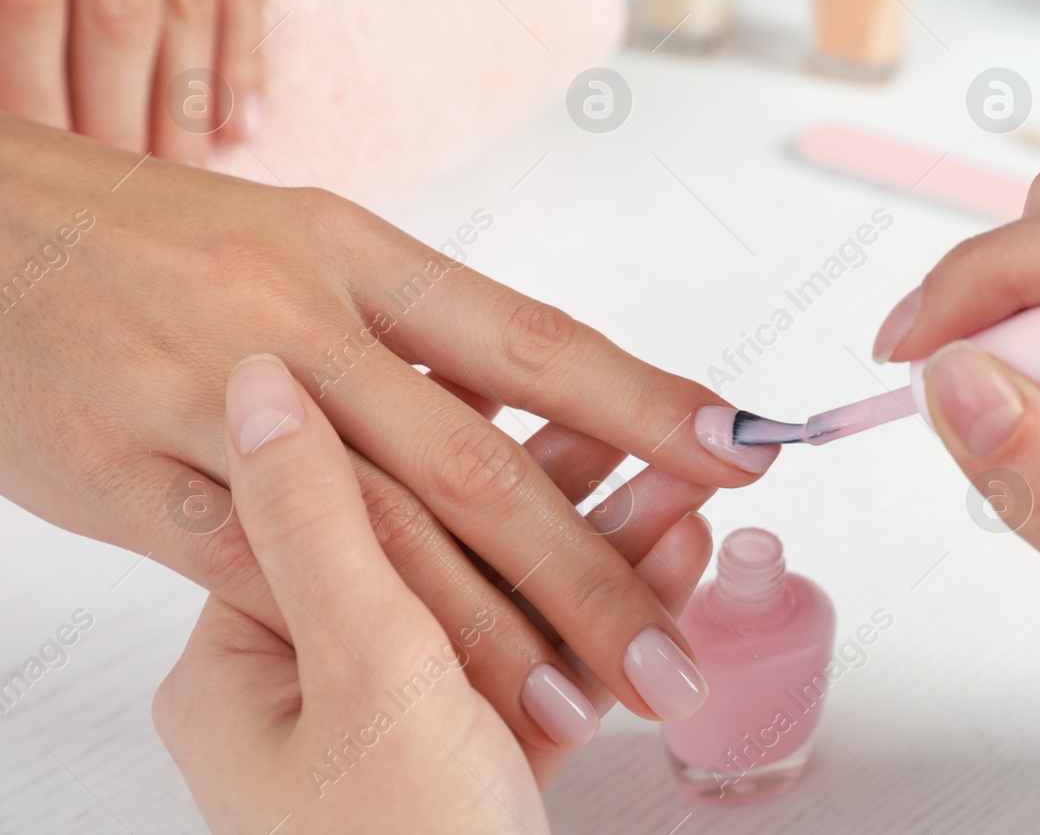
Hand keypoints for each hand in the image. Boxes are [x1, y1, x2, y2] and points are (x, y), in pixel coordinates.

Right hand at [0, 118, 770, 766]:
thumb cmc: (169, 243)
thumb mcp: (311, 251)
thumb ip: (418, 343)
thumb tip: (537, 418)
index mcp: (363, 254)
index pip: (535, 338)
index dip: (645, 401)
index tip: (740, 450)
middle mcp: (303, 321)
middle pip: (476, 465)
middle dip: (588, 572)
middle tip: (672, 656)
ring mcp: (213, 399)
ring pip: (378, 539)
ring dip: (488, 635)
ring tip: (579, 701)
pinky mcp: (130, 477)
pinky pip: (262, 574)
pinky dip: (350, 636)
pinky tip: (418, 687)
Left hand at [158, 357, 711, 832]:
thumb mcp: (364, 672)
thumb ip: (327, 517)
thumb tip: (261, 379)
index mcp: (249, 659)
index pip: (356, 499)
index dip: (457, 433)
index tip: (544, 382)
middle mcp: (319, 689)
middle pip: (451, 543)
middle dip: (569, 490)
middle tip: (658, 435)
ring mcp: (405, 727)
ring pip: (514, 598)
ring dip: (611, 544)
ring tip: (693, 486)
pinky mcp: (480, 757)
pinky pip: (550, 661)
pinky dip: (614, 615)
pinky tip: (676, 561)